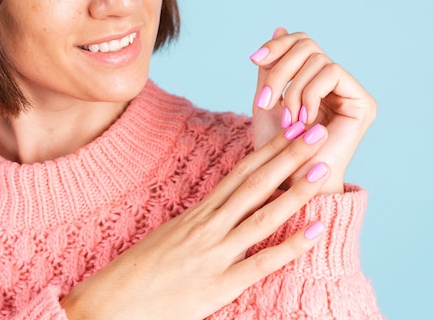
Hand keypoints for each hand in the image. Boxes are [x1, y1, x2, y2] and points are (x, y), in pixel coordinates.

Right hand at [61, 127, 330, 319]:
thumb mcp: (168, 239)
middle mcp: (207, 227)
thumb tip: (221, 214)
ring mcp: (213, 254)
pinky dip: (290, 247)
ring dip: (296, 191)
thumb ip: (198, 225)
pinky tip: (314, 231)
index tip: (288, 130)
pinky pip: (261, 264)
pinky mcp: (217, 286)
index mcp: (196, 214)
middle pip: (254, 184)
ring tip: (323, 168)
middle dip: (288, 156)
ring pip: (262, 216)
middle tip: (316, 131)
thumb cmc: (135, 274)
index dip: (267, 151)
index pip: (238, 174)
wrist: (108, 306)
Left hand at [250, 28, 376, 193]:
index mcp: (314, 81)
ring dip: (293, 90)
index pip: (300, 43)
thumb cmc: (275, 151)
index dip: (277, 45)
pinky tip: (303, 121)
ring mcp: (351, 92)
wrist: (289, 184)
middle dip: (280, 69)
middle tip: (265, 101)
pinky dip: (309, 94)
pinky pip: (331, 73)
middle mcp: (336, 84)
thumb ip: (272, 68)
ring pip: (317, 59)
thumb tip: (278, 27)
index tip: (254, 59)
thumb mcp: (267, 101)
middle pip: (308, 45)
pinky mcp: (363, 103)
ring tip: (287, 121)